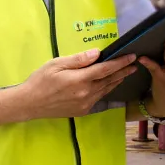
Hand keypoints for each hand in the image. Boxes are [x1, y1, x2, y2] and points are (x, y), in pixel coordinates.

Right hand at [19, 49, 139, 119]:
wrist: (30, 103)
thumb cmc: (40, 80)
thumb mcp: (56, 64)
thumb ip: (78, 59)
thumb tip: (97, 53)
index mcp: (80, 79)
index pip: (106, 69)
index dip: (120, 62)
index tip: (131, 56)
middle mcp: (87, 93)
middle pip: (109, 80)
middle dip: (123, 71)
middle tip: (134, 64)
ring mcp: (86, 103)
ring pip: (106, 90)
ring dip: (117, 81)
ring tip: (125, 74)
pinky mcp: (83, 110)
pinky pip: (99, 98)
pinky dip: (106, 90)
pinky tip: (109, 85)